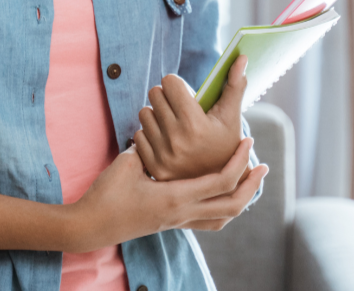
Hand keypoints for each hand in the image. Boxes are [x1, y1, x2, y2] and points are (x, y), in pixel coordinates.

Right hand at [69, 137, 266, 250]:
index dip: (239, 161)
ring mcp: (177, 222)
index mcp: (175, 197)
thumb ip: (147, 147)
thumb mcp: (127, 162)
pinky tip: (220, 196)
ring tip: (248, 181)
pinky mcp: (170, 224)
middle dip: (251, 186)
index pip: (220, 181)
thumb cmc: (107, 193)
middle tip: (262, 165)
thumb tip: (160, 130)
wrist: (93, 225)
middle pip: (231, 205)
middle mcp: (182, 213)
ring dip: (240, 200)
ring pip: (222, 218)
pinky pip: (207, 222)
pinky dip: (222, 210)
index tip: (248, 141)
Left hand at [133, 55, 248, 180]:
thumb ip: (234, 85)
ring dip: (156, 115)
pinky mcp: (152, 166)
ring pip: (144, 112)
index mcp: (195, 124)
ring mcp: (162, 155)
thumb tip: (242, 56)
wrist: (221, 187)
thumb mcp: (232, 117)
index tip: (184, 93)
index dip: (177, 84)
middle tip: (178, 107)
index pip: (169, 82)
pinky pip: (138, 134)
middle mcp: (176, 140)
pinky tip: (164, 141)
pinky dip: (149, 135)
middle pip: (155, 93)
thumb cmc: (227, 144)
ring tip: (172, 124)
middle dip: (166, 96)